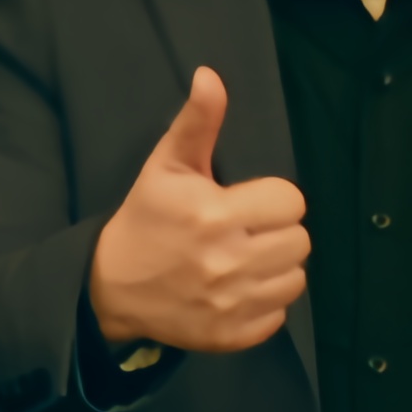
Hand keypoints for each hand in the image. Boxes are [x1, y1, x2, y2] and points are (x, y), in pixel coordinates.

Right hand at [87, 67, 310, 353]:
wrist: (110, 285)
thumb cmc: (146, 218)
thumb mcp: (166, 165)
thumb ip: (197, 122)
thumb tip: (211, 76)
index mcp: (215, 214)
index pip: (291, 201)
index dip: (273, 200)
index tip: (247, 203)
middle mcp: (227, 261)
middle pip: (300, 241)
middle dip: (277, 233)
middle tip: (247, 232)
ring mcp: (230, 303)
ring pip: (295, 280)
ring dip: (276, 269)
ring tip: (246, 261)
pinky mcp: (230, 335)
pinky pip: (278, 317)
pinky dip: (264, 305)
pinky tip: (238, 291)